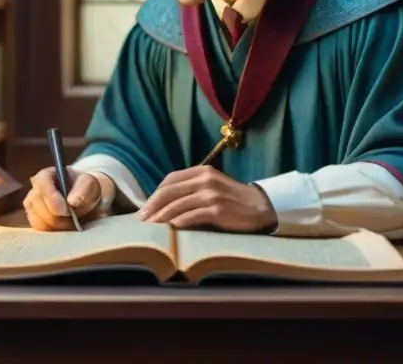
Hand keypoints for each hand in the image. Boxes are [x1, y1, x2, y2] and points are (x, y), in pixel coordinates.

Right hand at [22, 168, 102, 230]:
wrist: (83, 200)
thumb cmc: (84, 188)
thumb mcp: (89, 184)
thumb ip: (82, 190)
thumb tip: (72, 201)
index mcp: (46, 175)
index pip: (42, 184)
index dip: (52, 198)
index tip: (66, 210)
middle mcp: (34, 189)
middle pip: (39, 206)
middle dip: (57, 216)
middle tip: (72, 216)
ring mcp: (31, 205)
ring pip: (38, 220)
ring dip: (56, 225)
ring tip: (69, 221)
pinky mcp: (33, 219)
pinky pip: (39, 229)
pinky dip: (53, 231)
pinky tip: (63, 226)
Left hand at [136, 166, 276, 232]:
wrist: (262, 208)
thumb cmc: (234, 201)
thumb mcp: (213, 188)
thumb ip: (193, 190)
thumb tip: (165, 205)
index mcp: (202, 171)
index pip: (171, 179)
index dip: (155, 194)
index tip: (145, 208)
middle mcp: (205, 179)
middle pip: (169, 191)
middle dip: (152, 206)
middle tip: (140, 220)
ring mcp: (212, 194)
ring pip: (177, 205)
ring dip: (160, 218)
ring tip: (150, 229)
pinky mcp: (218, 209)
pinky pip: (191, 216)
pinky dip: (177, 223)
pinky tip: (169, 231)